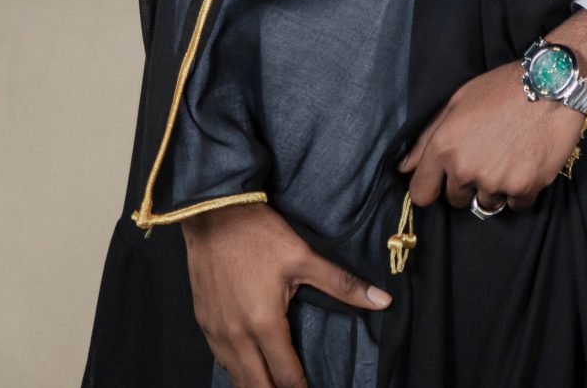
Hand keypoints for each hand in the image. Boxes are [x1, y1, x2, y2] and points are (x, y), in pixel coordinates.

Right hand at [180, 202, 389, 387]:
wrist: (214, 215)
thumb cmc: (259, 236)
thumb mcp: (305, 258)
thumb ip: (342, 285)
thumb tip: (383, 300)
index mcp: (263, 324)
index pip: (285, 374)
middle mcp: (235, 336)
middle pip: (256, 385)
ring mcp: (215, 332)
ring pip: (235, 376)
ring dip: (255, 384)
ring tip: (274, 386)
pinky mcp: (203, 322)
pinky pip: (220, 360)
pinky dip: (236, 370)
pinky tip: (248, 368)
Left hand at [398, 10, 586, 211]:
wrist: (553, 84)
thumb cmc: (503, 87)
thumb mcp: (457, 101)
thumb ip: (425, 138)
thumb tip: (403, 167)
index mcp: (445, 147)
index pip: (422, 193)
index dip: (432, 187)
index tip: (444, 181)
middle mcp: (466, 168)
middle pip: (456, 199)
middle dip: (468, 183)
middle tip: (488, 157)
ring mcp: (496, 181)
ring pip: (488, 202)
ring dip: (496, 187)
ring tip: (511, 157)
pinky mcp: (525, 187)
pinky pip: (516, 203)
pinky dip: (521, 190)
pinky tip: (527, 164)